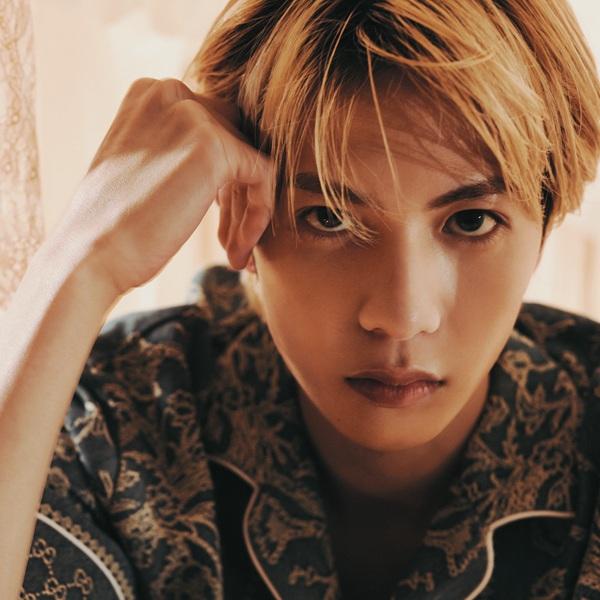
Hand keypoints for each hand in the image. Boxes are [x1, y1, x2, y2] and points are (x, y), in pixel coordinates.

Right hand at [56, 77, 273, 297]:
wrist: (92, 255)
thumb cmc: (111, 227)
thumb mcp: (139, 169)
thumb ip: (174, 152)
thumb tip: (217, 164)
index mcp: (149, 95)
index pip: (212, 128)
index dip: (220, 182)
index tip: (218, 223)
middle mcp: (171, 93)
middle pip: (234, 143)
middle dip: (235, 198)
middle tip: (229, 242)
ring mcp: (193, 117)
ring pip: (250, 163)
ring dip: (246, 214)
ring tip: (234, 254)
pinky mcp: (215, 148)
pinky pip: (263, 178)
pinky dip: (259, 216)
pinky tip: (239, 250)